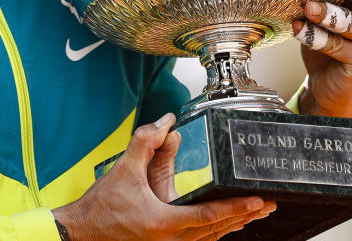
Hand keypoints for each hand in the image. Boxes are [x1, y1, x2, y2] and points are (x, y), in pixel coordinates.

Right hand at [52, 113, 275, 240]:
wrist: (84, 232)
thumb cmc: (103, 206)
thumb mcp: (124, 169)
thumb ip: (146, 142)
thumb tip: (167, 123)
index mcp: (164, 222)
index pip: (210, 215)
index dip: (236, 207)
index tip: (257, 200)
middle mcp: (171, 240)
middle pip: (217, 229)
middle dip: (244, 215)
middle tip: (267, 203)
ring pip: (210, 238)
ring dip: (233, 224)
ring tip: (254, 213)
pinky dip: (216, 231)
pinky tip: (225, 225)